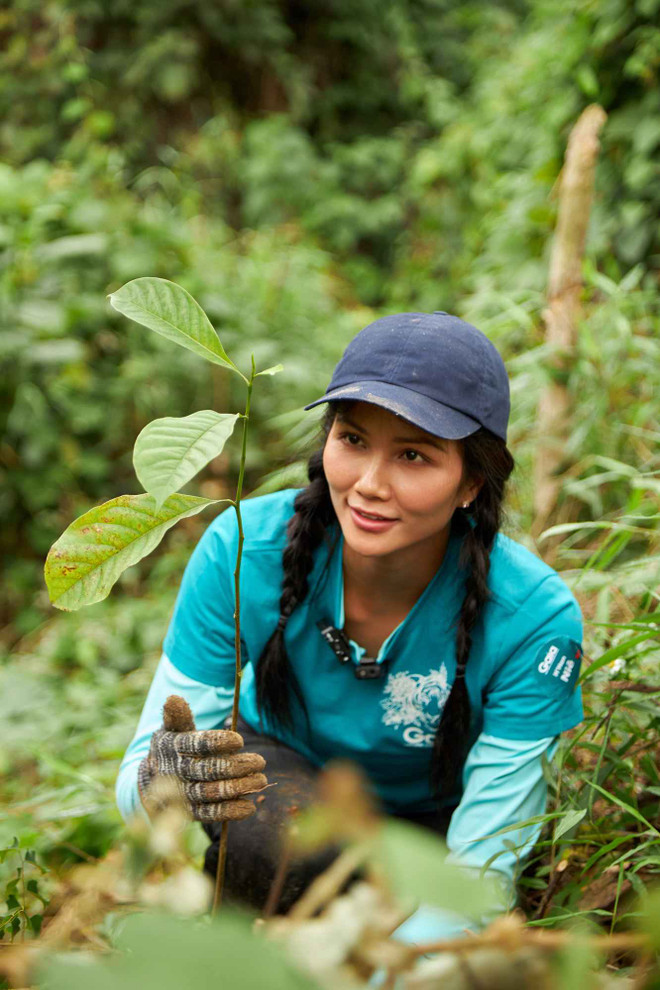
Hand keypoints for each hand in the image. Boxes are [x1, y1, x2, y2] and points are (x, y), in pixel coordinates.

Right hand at [138, 695, 266, 821]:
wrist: (152, 781)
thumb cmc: (172, 748)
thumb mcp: (173, 729)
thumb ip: (178, 717)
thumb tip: (174, 698)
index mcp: (172, 746)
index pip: (196, 744)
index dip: (217, 743)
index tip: (239, 741)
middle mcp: (176, 771)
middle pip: (207, 770)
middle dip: (235, 767)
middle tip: (260, 762)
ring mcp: (182, 794)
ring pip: (211, 793)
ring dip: (238, 789)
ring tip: (261, 781)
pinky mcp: (189, 813)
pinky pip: (209, 814)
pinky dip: (229, 812)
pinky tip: (249, 807)